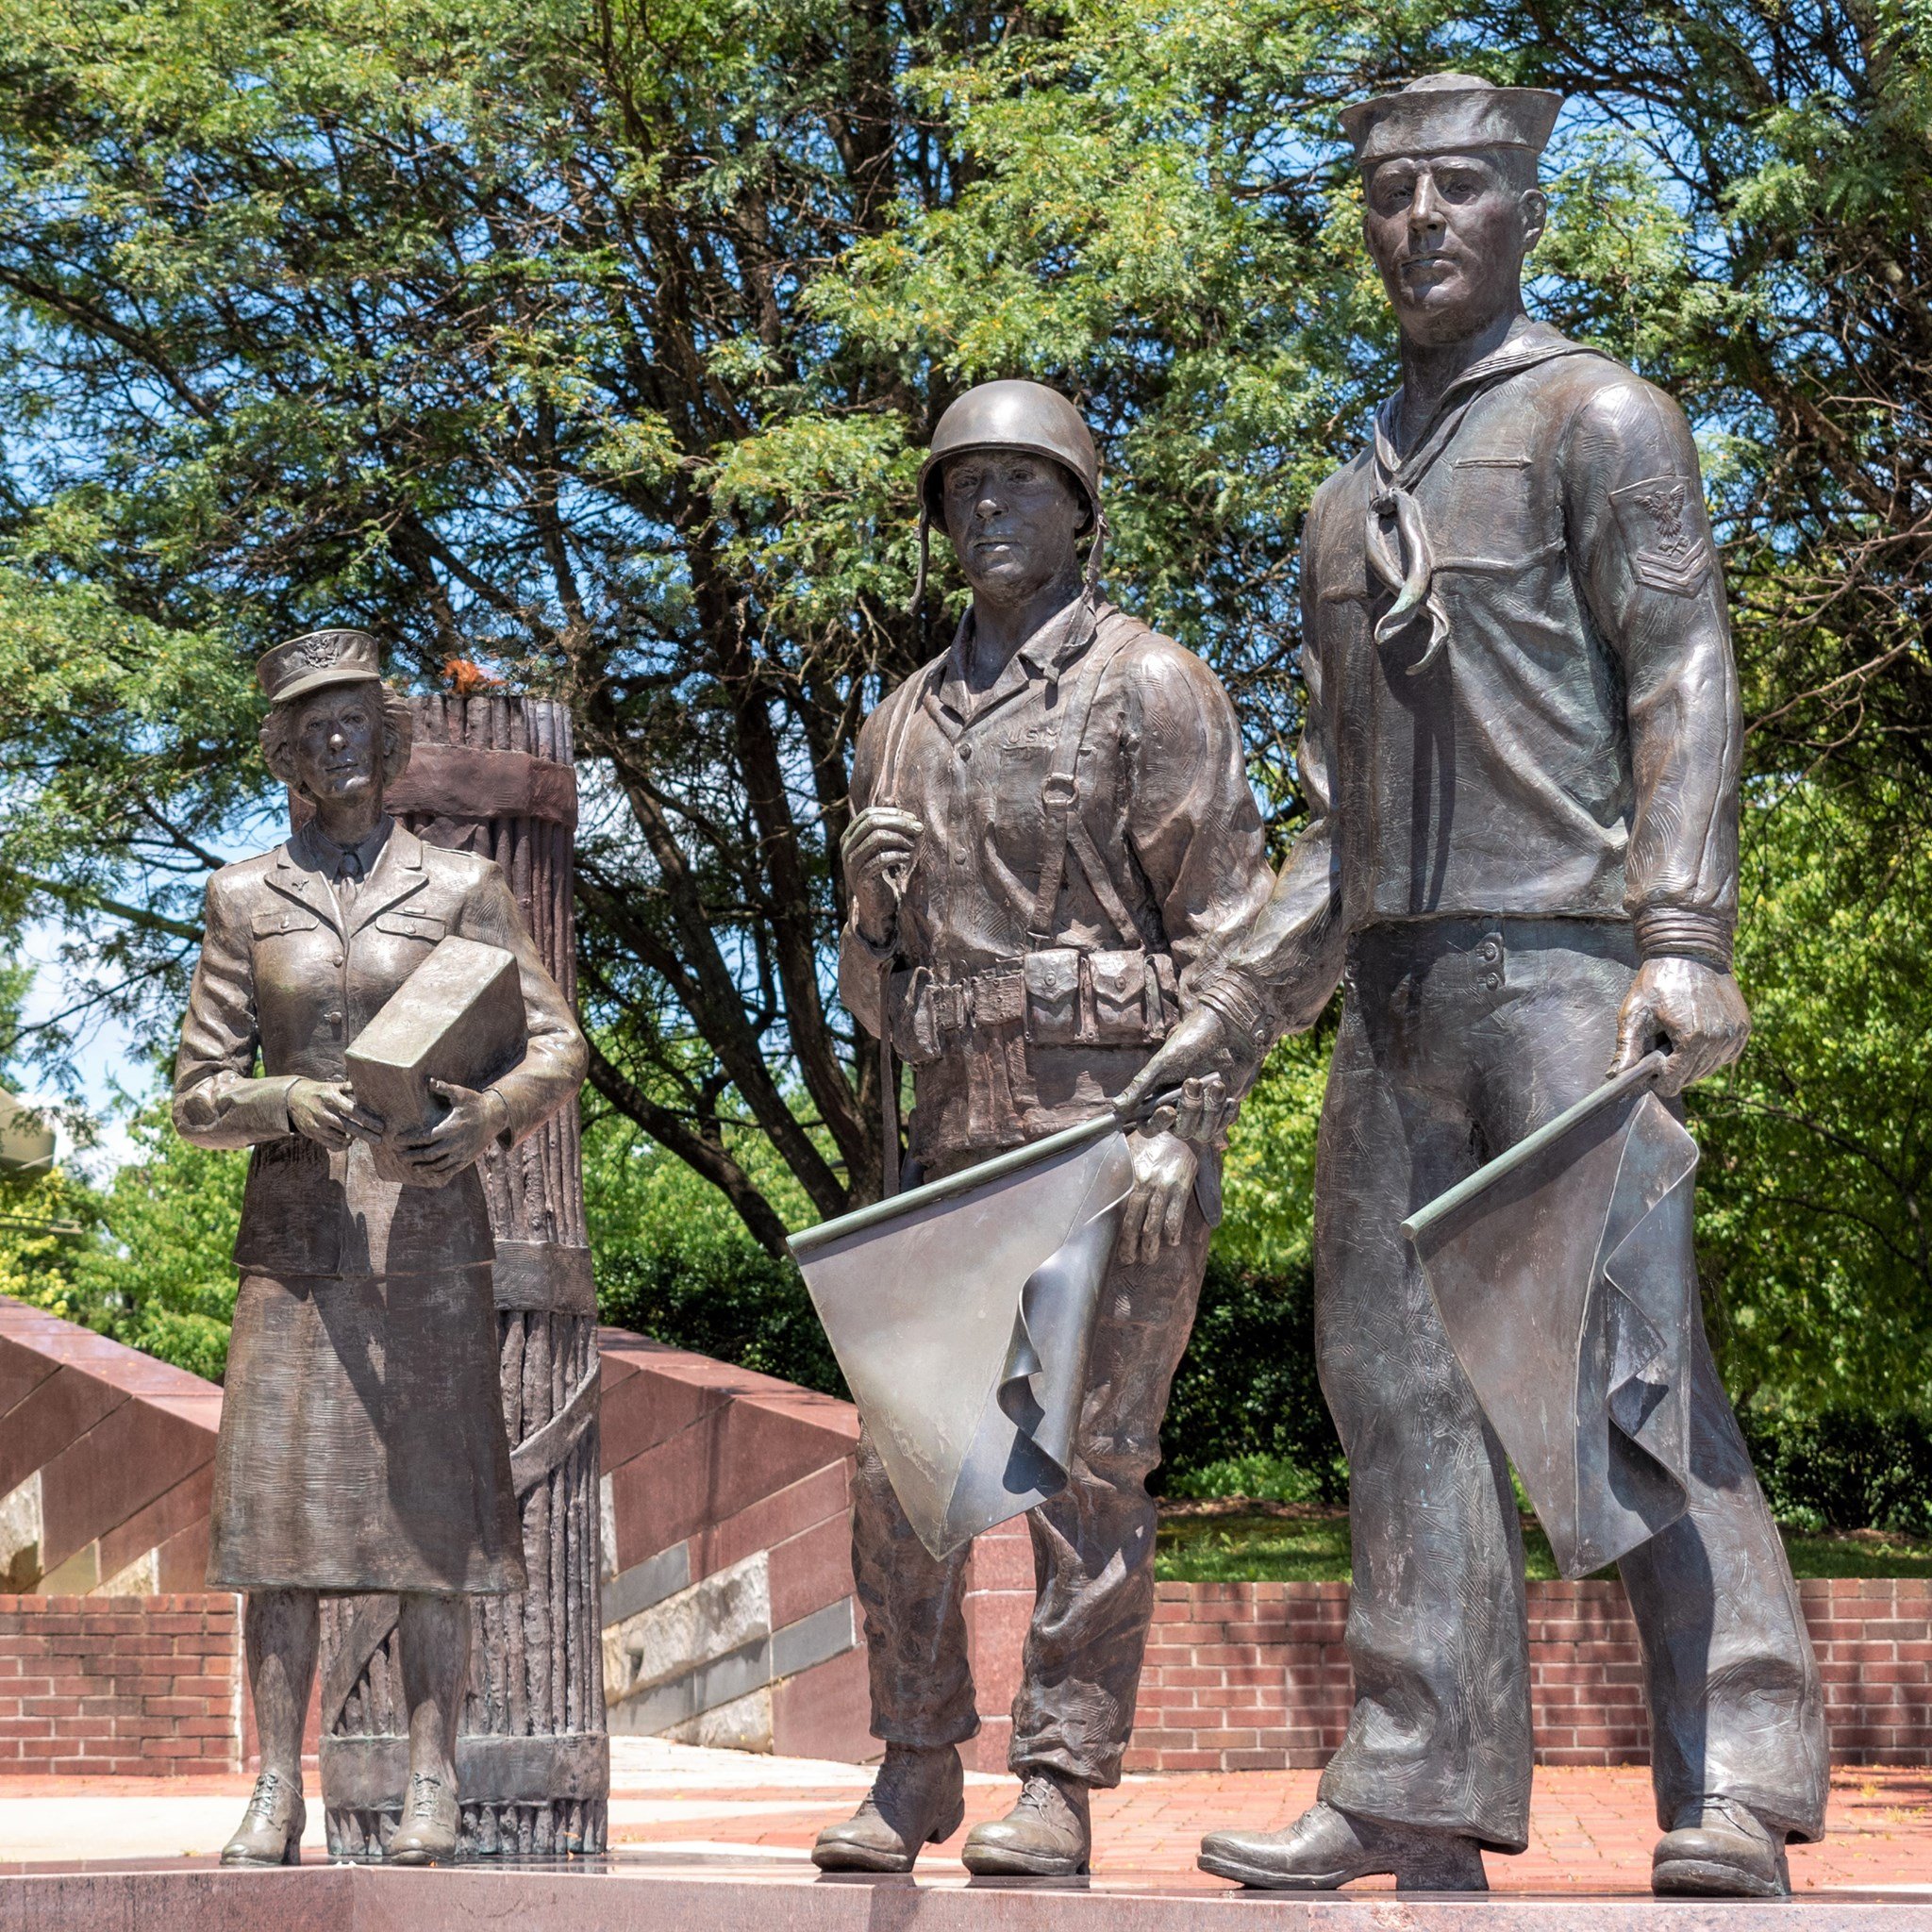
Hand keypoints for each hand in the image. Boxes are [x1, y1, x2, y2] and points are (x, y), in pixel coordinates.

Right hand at [287, 1077, 383, 1149]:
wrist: (293, 1098)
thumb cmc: (319, 1091)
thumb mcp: (333, 1086)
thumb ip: (350, 1087)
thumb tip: (370, 1085)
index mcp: (331, 1098)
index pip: (352, 1111)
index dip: (367, 1119)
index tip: (380, 1126)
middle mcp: (323, 1112)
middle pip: (348, 1127)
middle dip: (366, 1134)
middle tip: (379, 1140)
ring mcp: (317, 1125)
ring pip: (340, 1138)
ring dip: (353, 1138)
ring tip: (362, 1134)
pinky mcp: (313, 1134)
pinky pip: (331, 1145)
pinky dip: (342, 1145)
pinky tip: (348, 1140)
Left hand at [389, 1079, 509, 1187]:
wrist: (495, 1117)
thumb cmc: (474, 1103)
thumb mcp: (461, 1093)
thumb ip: (444, 1088)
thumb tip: (429, 1081)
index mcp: (451, 1127)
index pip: (426, 1136)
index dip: (410, 1140)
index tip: (396, 1140)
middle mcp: (456, 1142)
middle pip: (429, 1154)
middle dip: (412, 1156)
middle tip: (399, 1156)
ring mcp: (462, 1153)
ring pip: (438, 1165)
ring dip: (423, 1167)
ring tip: (411, 1166)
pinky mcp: (467, 1158)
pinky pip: (450, 1170)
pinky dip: (437, 1173)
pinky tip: (427, 1172)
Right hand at [841, 806, 923, 945]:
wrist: (876, 905)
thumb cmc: (882, 871)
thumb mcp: (883, 845)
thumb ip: (885, 824)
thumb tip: (891, 798)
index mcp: (850, 836)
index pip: (869, 814)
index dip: (893, 814)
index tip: (913, 819)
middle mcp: (847, 847)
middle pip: (873, 823)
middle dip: (899, 823)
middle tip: (919, 829)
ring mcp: (852, 863)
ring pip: (877, 838)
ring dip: (900, 839)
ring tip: (913, 846)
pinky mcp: (862, 878)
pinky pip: (881, 859)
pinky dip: (898, 855)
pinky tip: (908, 858)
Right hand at [1115, 1005, 1253, 1142]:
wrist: (1227, 1033)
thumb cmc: (1191, 1044)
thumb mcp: (1162, 1064)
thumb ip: (1140, 1086)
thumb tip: (1116, 1107)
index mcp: (1158, 1100)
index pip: (1149, 1127)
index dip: (1157, 1124)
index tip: (1168, 1110)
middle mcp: (1178, 1110)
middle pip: (1180, 1131)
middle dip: (1190, 1108)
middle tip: (1195, 1080)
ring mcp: (1200, 1114)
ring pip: (1203, 1132)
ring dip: (1210, 1109)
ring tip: (1217, 1083)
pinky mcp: (1221, 1112)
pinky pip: (1222, 1126)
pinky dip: (1225, 1112)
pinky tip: (1227, 1095)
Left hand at [1119, 1129, 1198, 1264]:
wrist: (1177, 1128)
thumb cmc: (1149, 1141)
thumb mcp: (1128, 1153)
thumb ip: (1118, 1173)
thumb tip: (1102, 1194)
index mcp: (1128, 1175)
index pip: (1118, 1210)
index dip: (1116, 1231)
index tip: (1113, 1246)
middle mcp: (1143, 1182)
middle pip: (1133, 1222)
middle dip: (1130, 1245)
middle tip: (1128, 1259)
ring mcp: (1162, 1186)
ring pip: (1153, 1224)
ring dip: (1151, 1245)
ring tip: (1149, 1258)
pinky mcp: (1180, 1187)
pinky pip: (1175, 1216)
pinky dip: (1173, 1232)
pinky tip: (1171, 1242)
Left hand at [1610, 957, 1750, 1095]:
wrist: (1690, 952)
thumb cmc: (1658, 981)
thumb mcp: (1634, 1014)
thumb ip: (1627, 1048)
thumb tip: (1615, 1078)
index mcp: (1693, 1039)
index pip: (1673, 1083)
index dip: (1656, 1079)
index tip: (1647, 1064)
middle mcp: (1719, 1040)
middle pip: (1690, 1078)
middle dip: (1672, 1068)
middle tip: (1660, 1042)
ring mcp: (1734, 1034)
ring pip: (1707, 1069)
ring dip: (1690, 1060)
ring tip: (1676, 1033)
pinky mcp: (1743, 1028)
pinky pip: (1723, 1056)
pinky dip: (1708, 1052)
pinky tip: (1694, 1033)